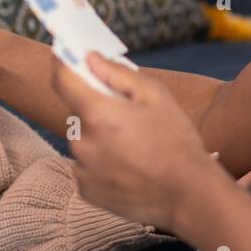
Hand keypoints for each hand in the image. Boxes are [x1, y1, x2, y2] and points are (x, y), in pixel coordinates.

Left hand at [50, 50, 221, 230]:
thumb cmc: (176, 141)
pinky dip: (100, 160)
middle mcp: (82, 142)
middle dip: (96, 107)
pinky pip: (87, 164)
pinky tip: (128, 164)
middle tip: (126, 113)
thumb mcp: (155, 95)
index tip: (66, 55)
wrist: (188, 196)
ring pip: (83, 139)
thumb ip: (117, 72)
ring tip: (133, 145)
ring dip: (99, 135)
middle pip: (78, 112)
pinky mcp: (86, 190)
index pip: (62, 79)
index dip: (63, 63)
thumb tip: (89, 57)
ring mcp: (82, 169)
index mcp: (97, 114)